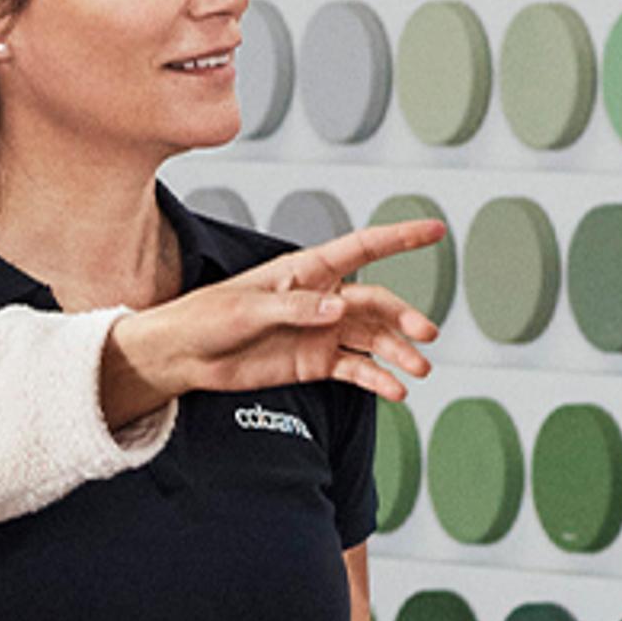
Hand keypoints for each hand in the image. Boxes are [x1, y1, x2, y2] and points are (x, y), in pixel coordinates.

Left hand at [96, 220, 444, 422]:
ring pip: (372, 338)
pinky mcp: (314, 362)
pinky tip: (393, 391)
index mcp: (306, 271)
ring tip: (418, 370)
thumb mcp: (248, 309)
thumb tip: (337, 309)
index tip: (436, 229)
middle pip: (376, 304)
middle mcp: (322, 299)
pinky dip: (376, 379)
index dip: (400, 238)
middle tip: (426, 336)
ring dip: (397, 353)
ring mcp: (321, 332)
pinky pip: (355, 369)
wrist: (185, 354)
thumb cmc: (208, 317)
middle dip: (403, 318)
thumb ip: (294, 308)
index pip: (363, 248)